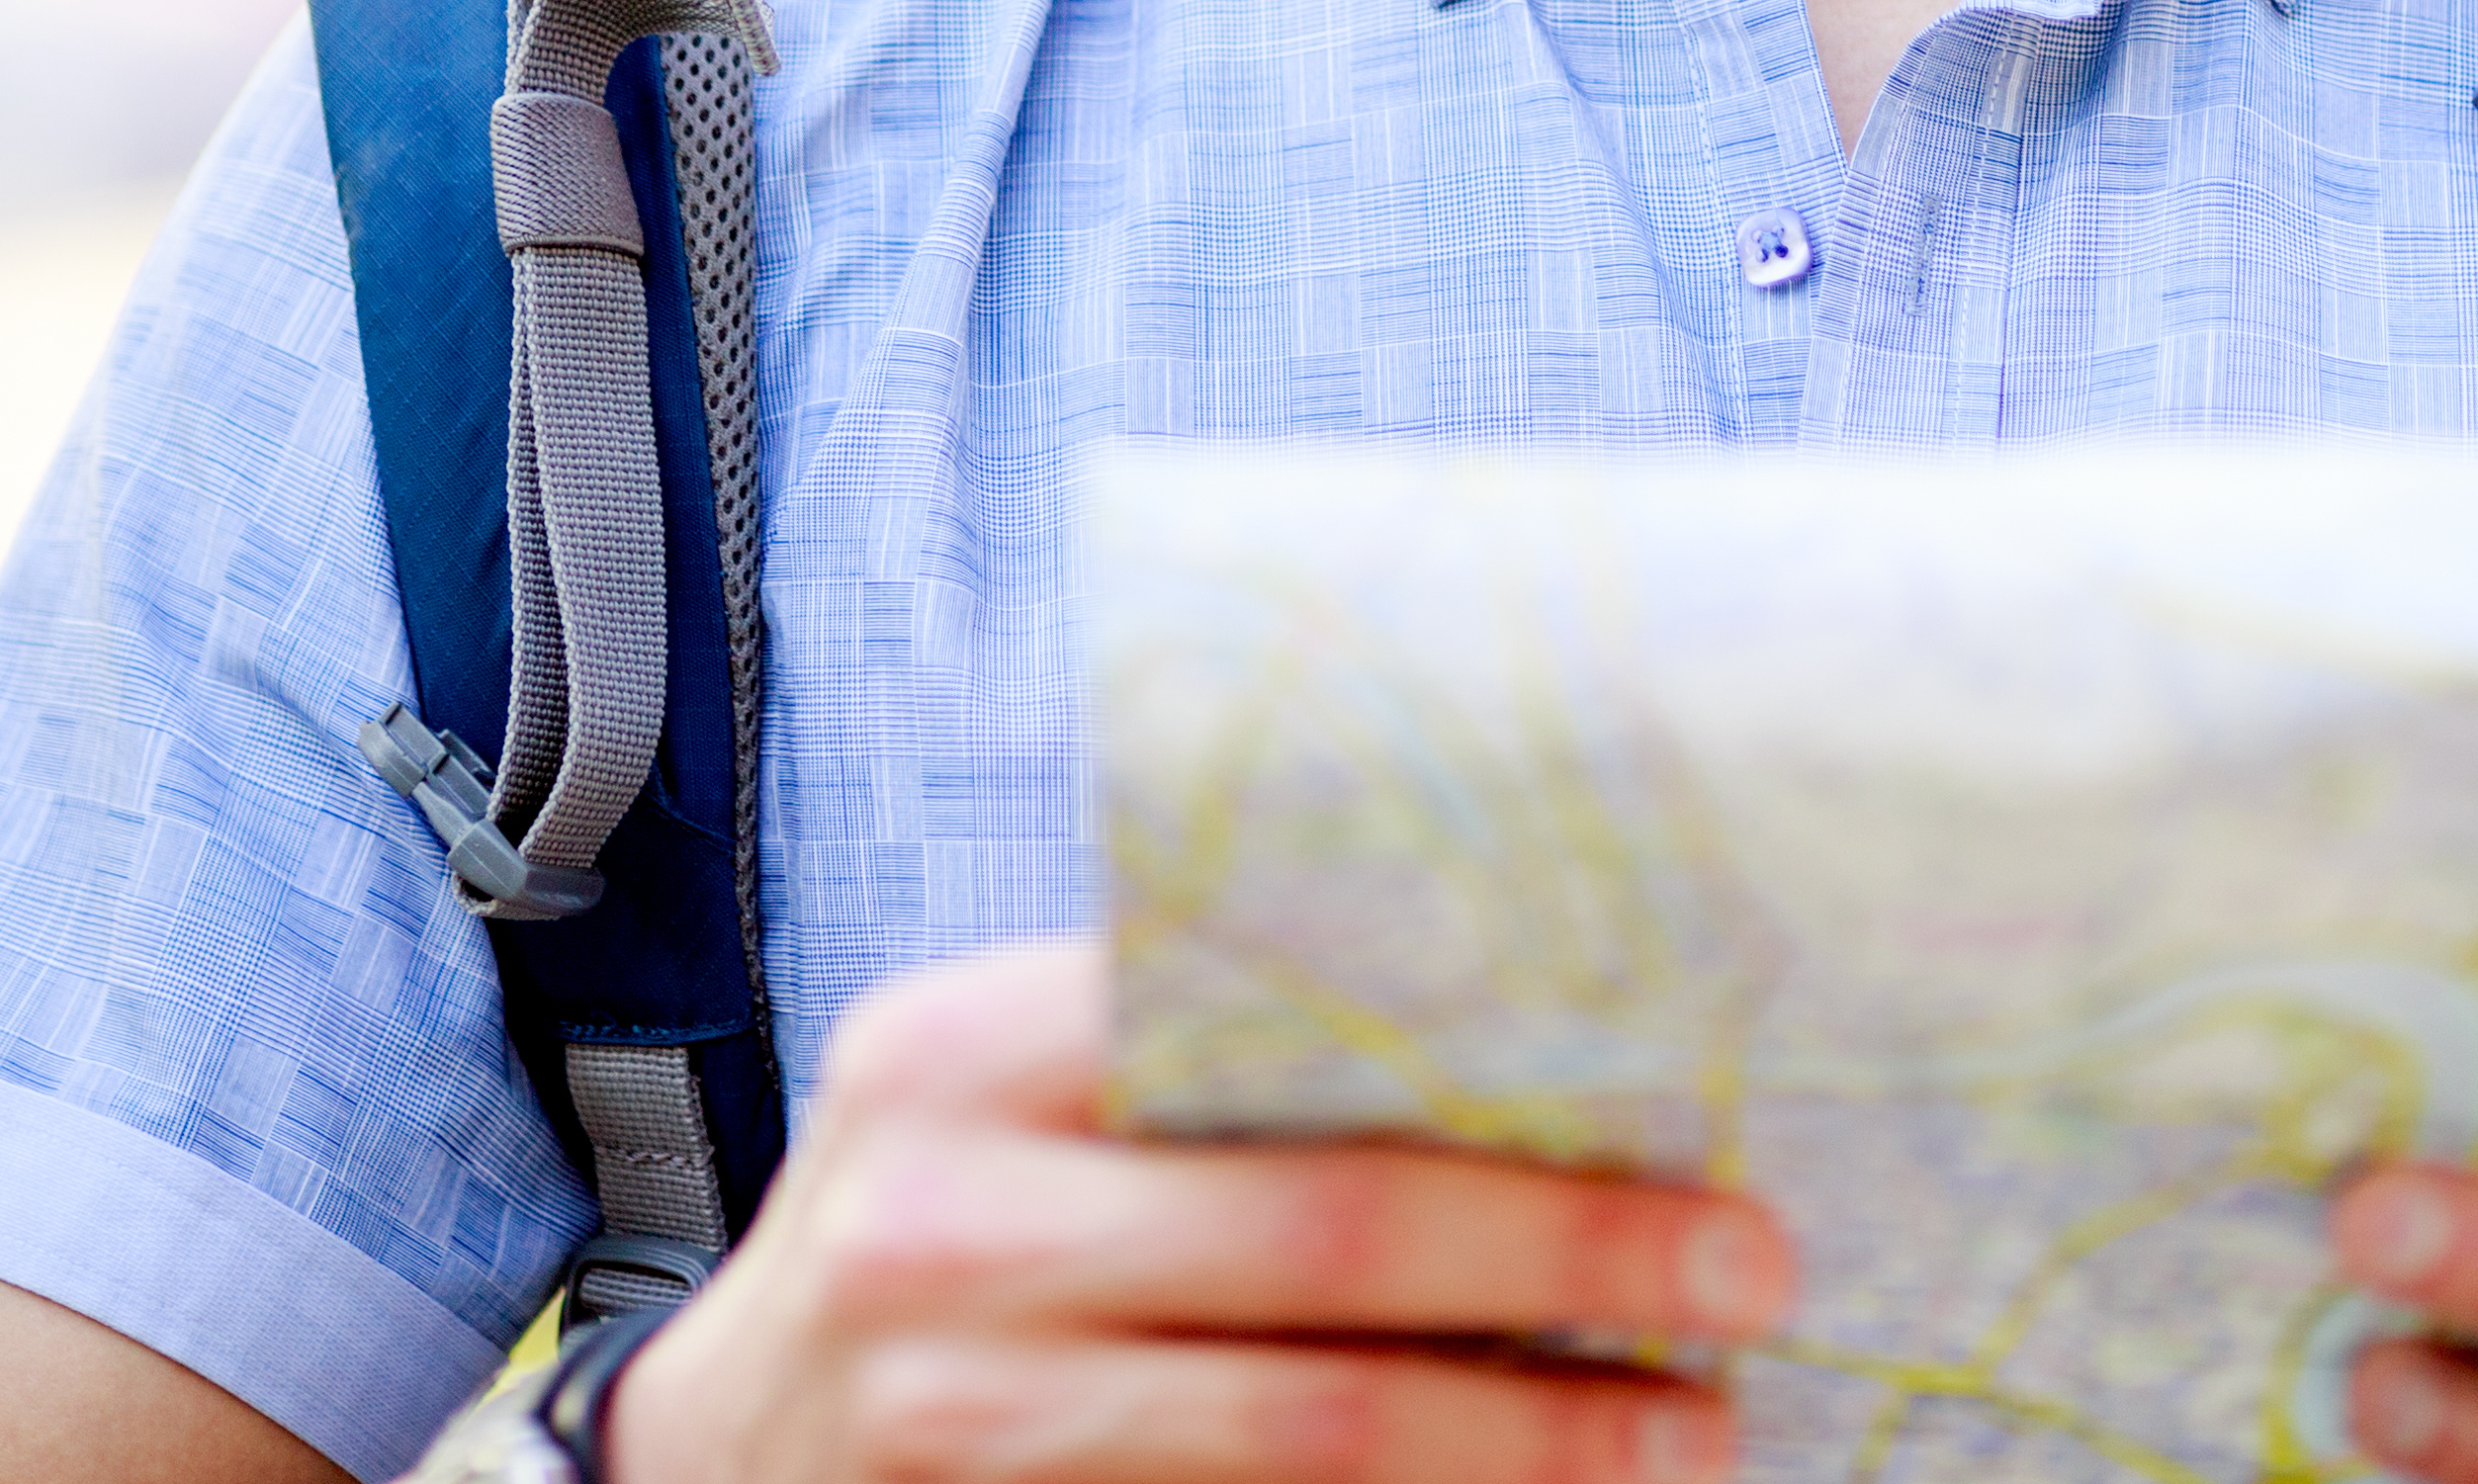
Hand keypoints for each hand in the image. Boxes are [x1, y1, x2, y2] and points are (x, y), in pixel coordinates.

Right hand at [605, 935, 1795, 1483]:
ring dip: (1530, 1440)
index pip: (1266, 1036)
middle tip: (1751, 1281)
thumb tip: (1529, 1044)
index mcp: (965, 1055)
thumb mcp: (1004, 1103)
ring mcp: (956, 1413)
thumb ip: (1190, 1059)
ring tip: (1691, 1436)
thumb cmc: (943, 1233)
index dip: (1494, 1098)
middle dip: (1569, 1265)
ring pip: (1308, 1431)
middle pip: (1325, 1240)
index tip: (1694, 1135)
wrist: (726, 1455)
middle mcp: (945, 1226)